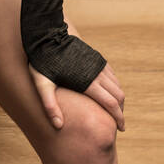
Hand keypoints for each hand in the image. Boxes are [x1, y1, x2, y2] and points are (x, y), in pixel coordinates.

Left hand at [28, 15, 124, 131]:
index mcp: (87, 82)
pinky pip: (112, 75)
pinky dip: (115, 87)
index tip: (121, 128)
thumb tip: (58, 126)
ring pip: (117, 85)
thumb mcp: (42, 85)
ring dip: (118, 99)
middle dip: (120, 111)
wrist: (47, 35)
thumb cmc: (42, 62)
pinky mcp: (97, 58)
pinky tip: (108, 94)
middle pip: (118, 95)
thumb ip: (50, 105)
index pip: (110, 103)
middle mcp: (97, 73)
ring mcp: (98, 64)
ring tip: (113, 111)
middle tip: (118, 124)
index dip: (118, 117)